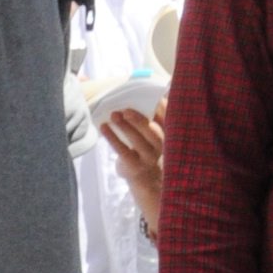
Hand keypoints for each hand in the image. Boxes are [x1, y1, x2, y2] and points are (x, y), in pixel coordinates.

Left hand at [99, 104, 163, 232]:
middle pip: (153, 132)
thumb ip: (153, 117)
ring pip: (138, 141)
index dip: (160, 108)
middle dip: (140, 120)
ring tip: (114, 115)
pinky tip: (103, 127)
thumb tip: (142, 92)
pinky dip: (112, 138)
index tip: (147, 97)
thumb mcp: (155, 134)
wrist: (147, 180)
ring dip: (125, 127)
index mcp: (168, 134)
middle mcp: (161, 146)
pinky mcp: (133, 165)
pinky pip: (122, 150)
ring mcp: (148, 157)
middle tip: (126, 109)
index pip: (168, 119)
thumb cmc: (149, 148)